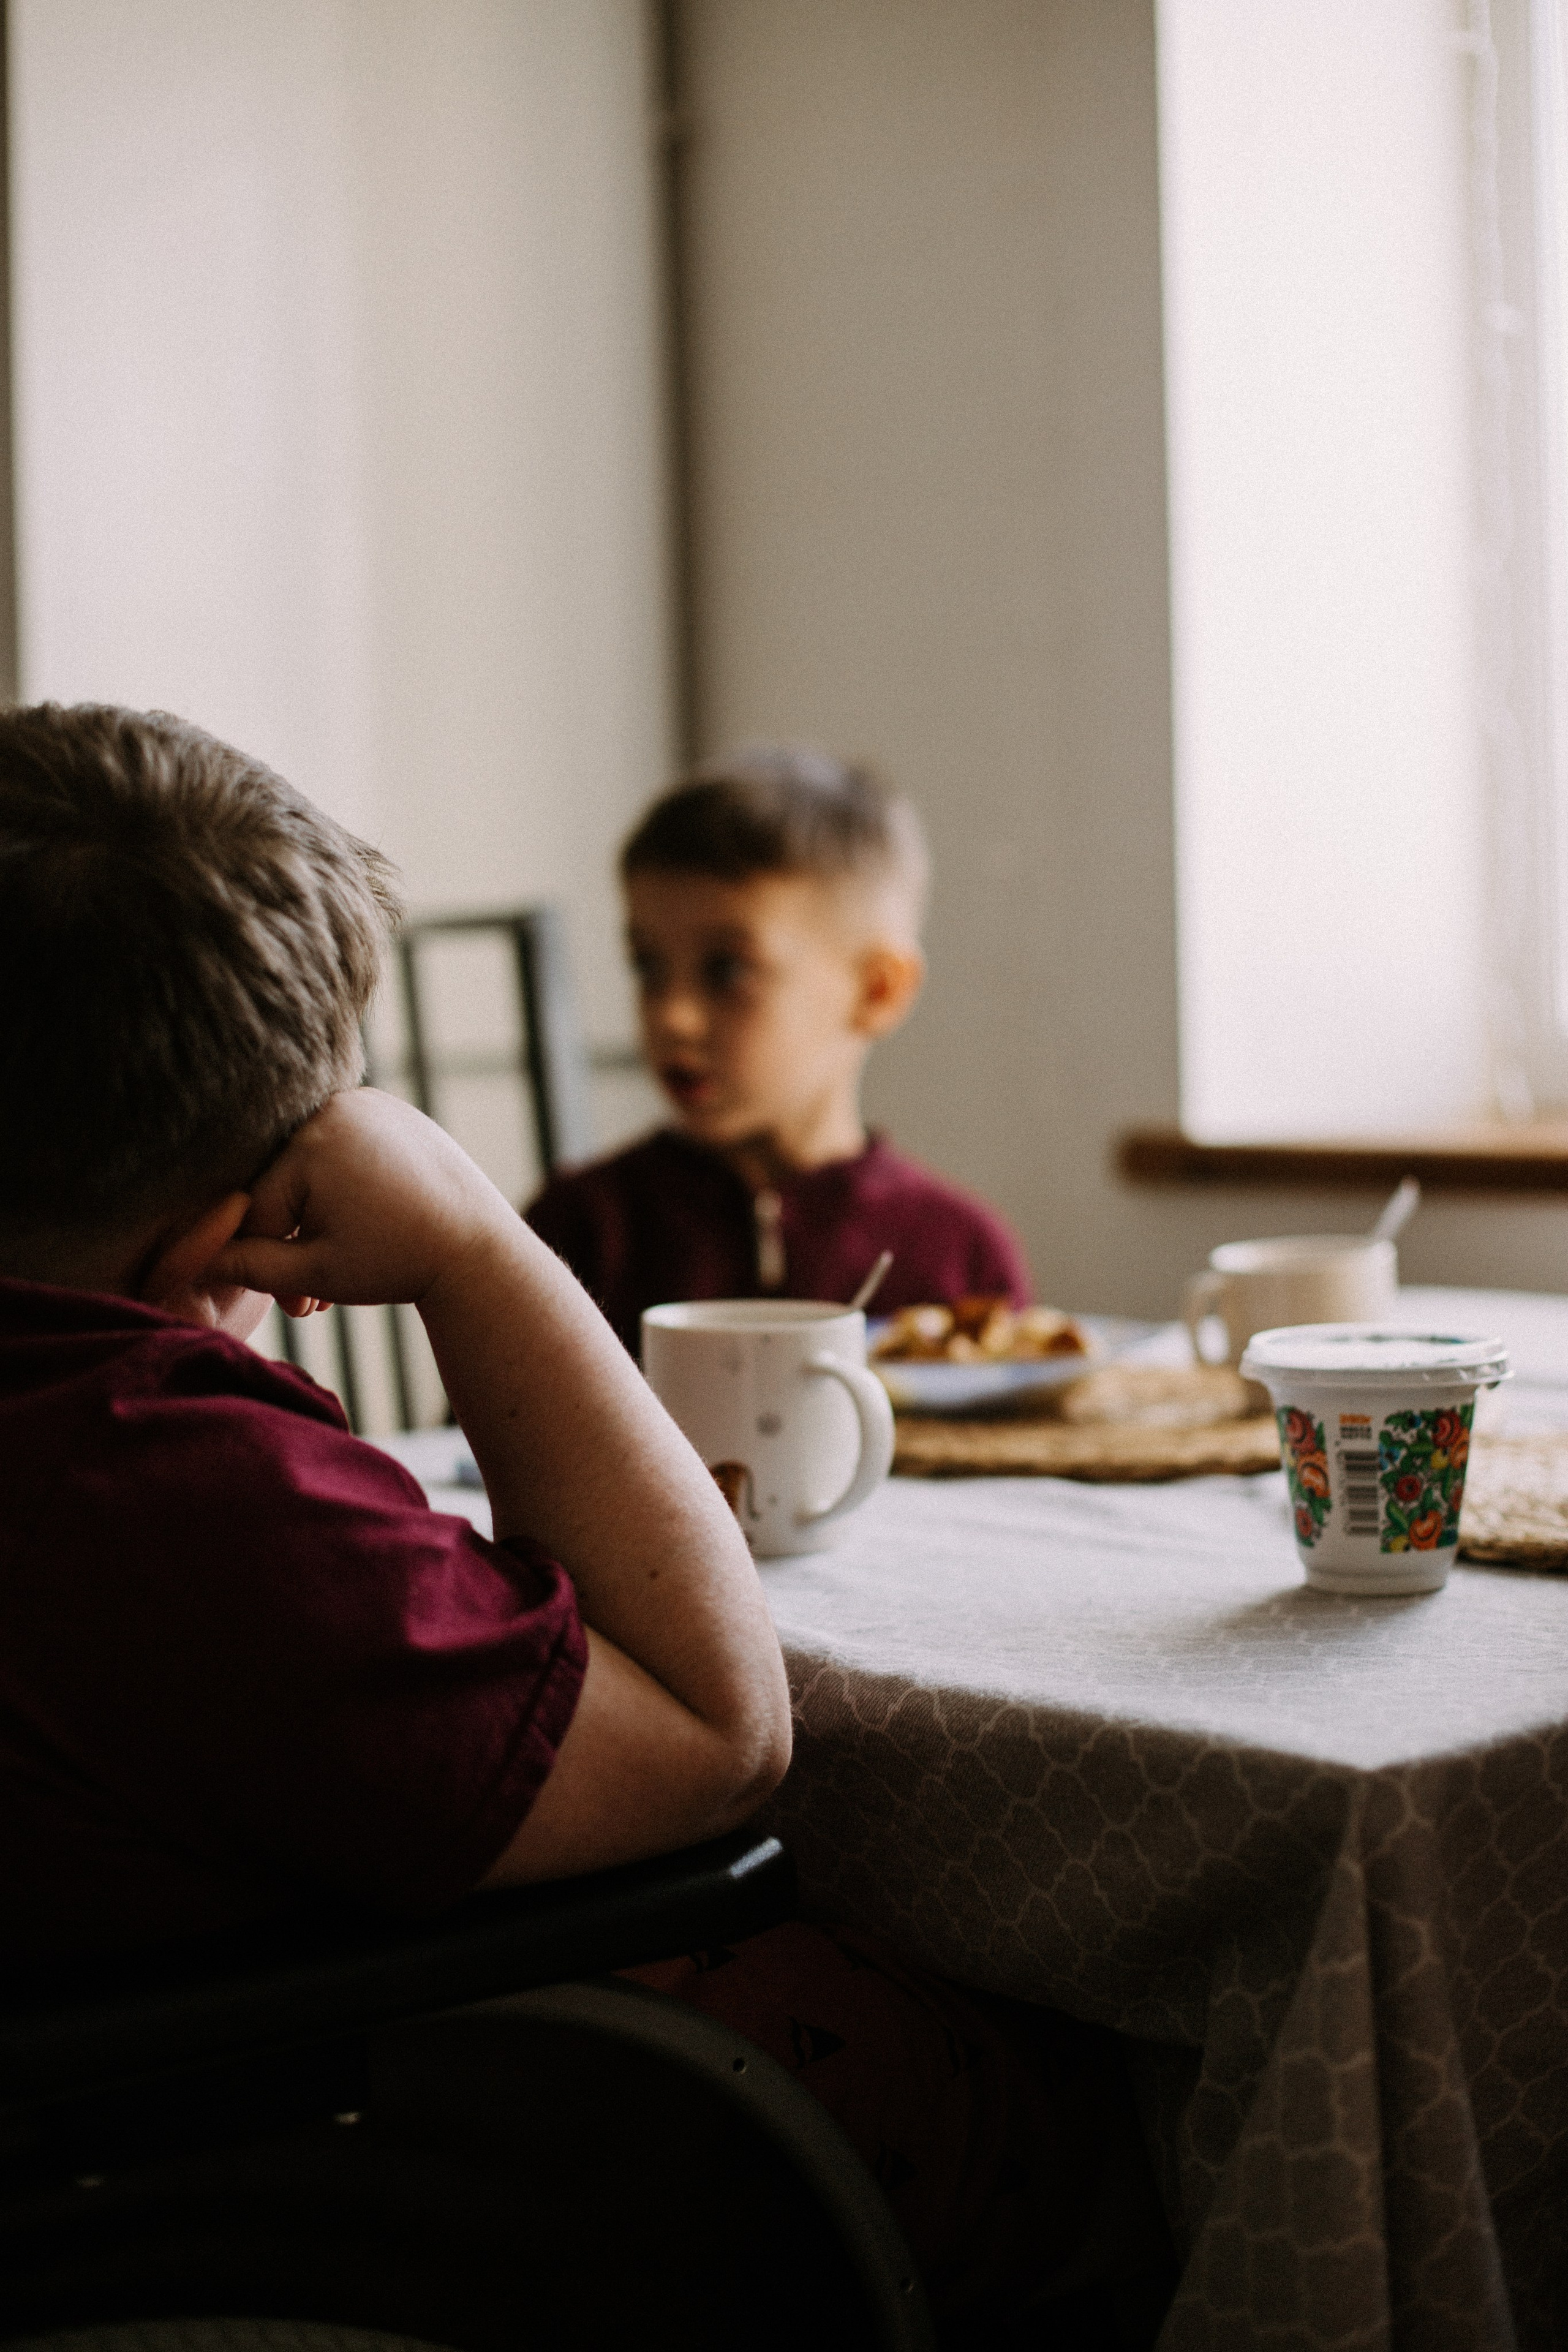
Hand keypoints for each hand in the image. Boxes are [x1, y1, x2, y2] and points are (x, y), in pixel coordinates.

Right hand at [211, 1089, 511, 1307]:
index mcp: (311, 1141)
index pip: (258, 1206)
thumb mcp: (317, 1272)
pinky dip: (339, 1189)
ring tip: (340, 1270)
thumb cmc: (399, 1261)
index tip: (294, 1304)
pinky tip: (356, 1228)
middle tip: (313, 1299)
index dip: (267, 1261)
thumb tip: (195, 1261)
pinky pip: (340, 1149)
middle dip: (294, 1243)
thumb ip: (250, 1267)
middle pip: (282, 1183)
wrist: (477, 1245)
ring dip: (316, 1219)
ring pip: (309, 1169)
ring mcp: (364, 1102)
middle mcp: (335, 1107)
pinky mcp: (386, 1110)